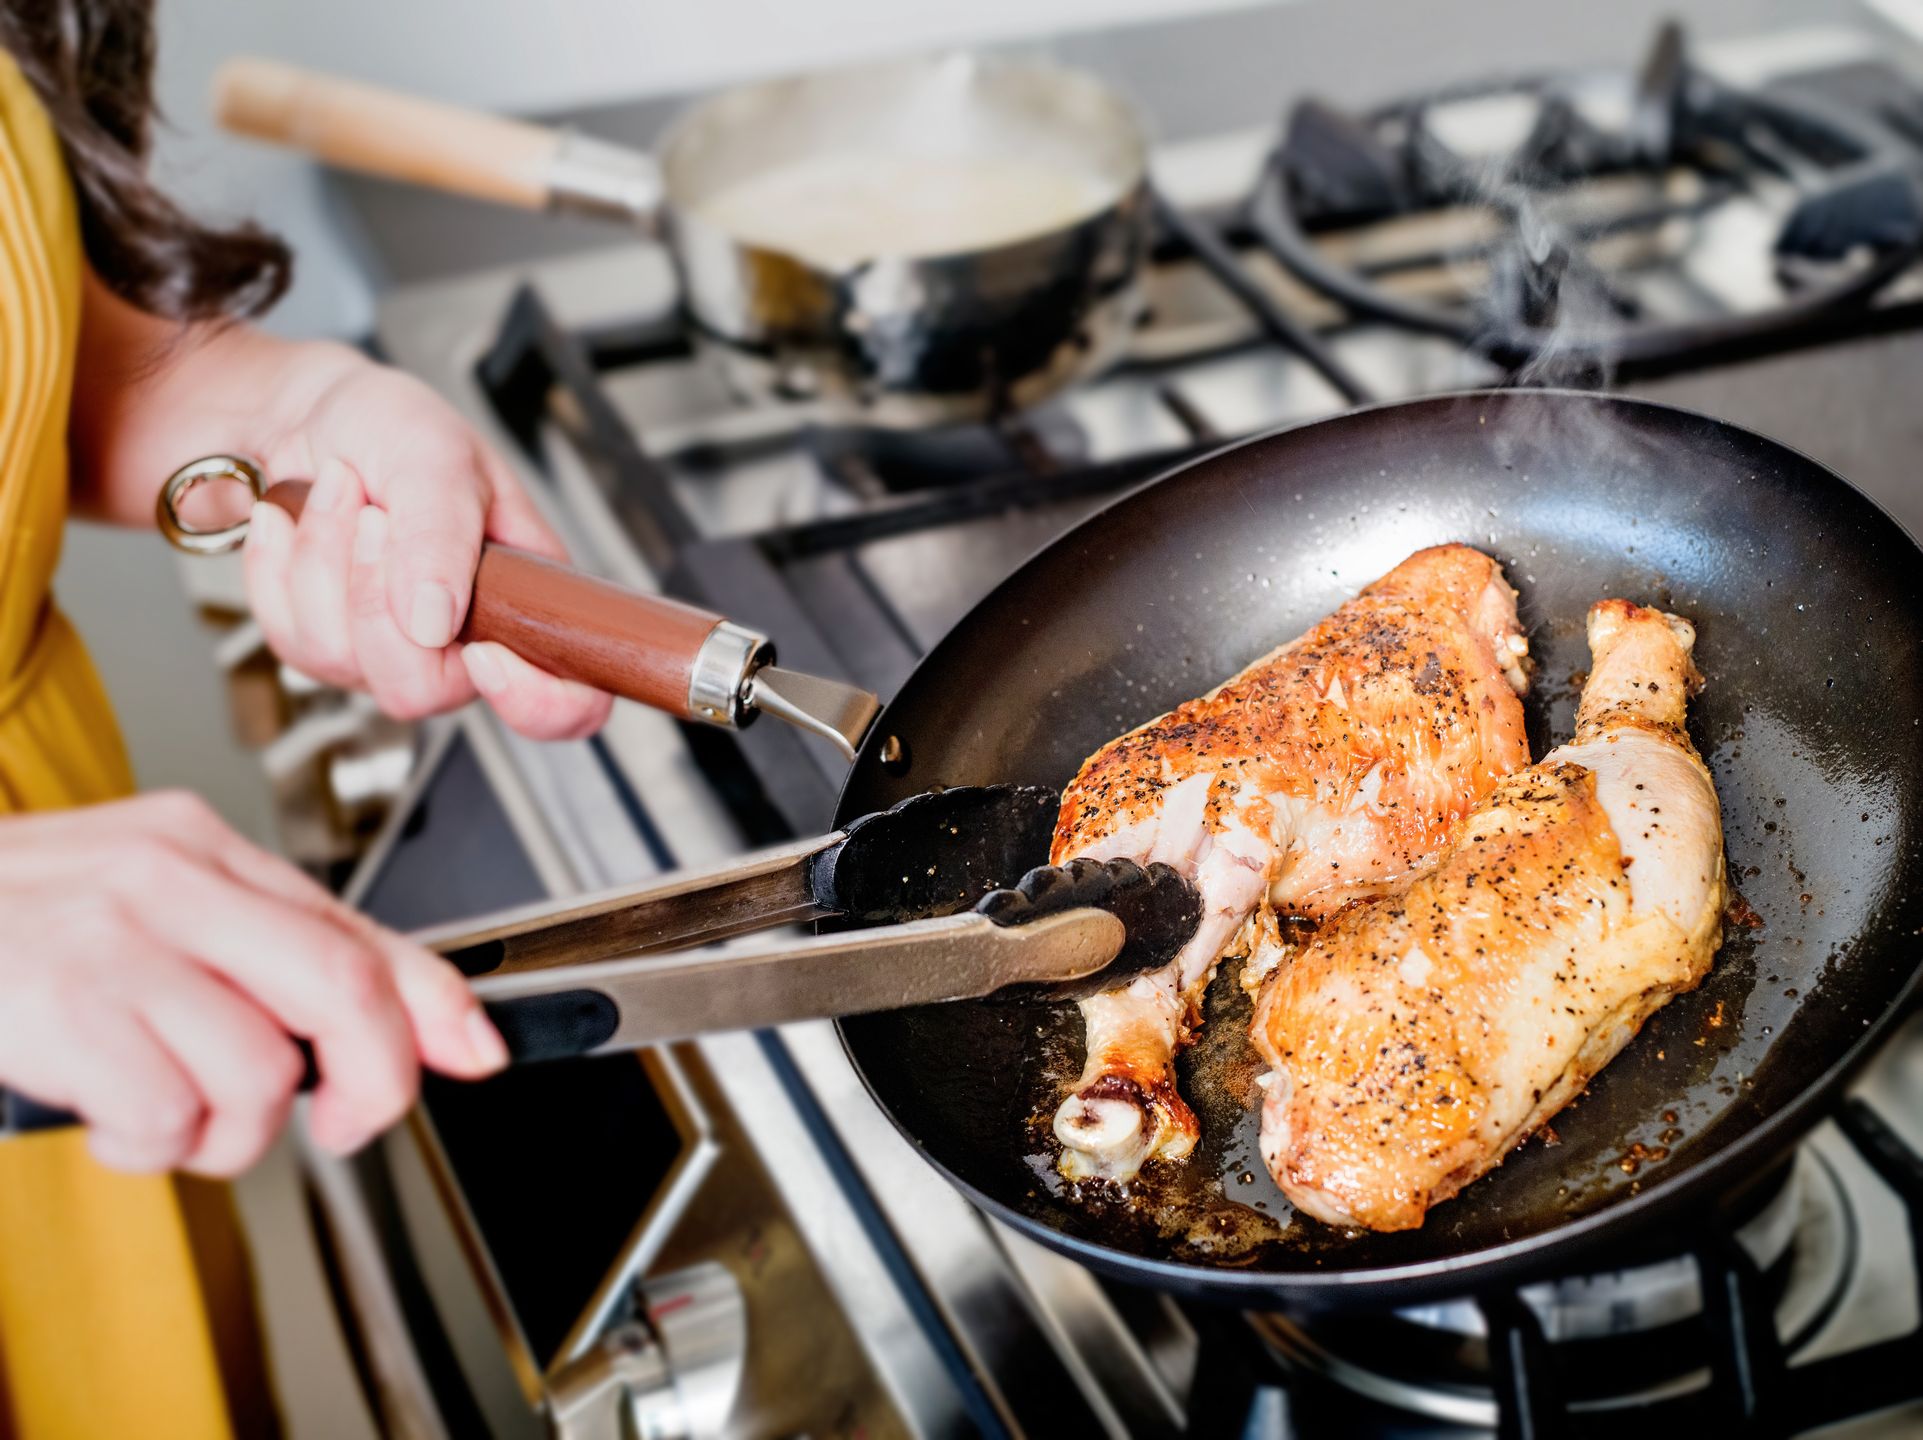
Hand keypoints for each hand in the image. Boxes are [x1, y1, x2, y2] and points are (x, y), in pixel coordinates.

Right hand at [0, 791, 507, 1175]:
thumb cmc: (7, 932)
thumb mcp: (142, 915)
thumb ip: (262, 957)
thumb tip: (407, 1023)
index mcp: (196, 847)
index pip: (354, 926)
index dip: (433, 1000)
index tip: (480, 1050)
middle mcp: (165, 876)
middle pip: (338, 985)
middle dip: (373, 1077)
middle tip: (345, 1122)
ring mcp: (108, 935)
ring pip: (257, 1067)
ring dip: (230, 1133)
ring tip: (172, 1117)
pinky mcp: (56, 1000)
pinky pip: (165, 1110)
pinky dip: (152, 1145)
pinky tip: (112, 1116)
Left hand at [240, 344, 611, 738]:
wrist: (305, 414)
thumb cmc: (390, 425)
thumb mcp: (435, 455)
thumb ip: (442, 536)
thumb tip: (433, 622)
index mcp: (526, 599)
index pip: (568, 702)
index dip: (533, 700)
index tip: (483, 652)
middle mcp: (462, 641)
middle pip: (421, 691)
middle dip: (375, 596)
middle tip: (375, 515)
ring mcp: (388, 652)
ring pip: (341, 660)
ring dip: (321, 559)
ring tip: (336, 492)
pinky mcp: (320, 647)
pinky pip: (289, 638)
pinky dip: (277, 565)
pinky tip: (295, 518)